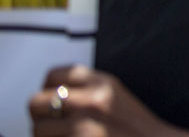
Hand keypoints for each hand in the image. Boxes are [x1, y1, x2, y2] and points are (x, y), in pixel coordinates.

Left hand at [29, 66, 173, 136]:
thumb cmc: (135, 128)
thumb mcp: (115, 96)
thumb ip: (86, 90)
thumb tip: (51, 94)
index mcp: (102, 83)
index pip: (54, 75)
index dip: (46, 89)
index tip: (50, 100)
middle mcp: (93, 101)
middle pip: (37, 102)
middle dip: (40, 116)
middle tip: (52, 125)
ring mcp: (85, 126)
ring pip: (38, 130)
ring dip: (45, 136)